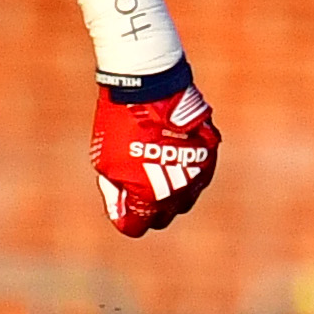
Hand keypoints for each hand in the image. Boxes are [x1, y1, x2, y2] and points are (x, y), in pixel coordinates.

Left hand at [93, 66, 217, 235]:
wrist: (149, 86)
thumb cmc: (121, 125)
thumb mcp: (105, 161)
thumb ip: (116, 189)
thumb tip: (125, 203)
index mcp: (150, 198)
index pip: (135, 227)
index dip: (123, 217)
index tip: (118, 201)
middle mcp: (179, 193)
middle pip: (162, 218)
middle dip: (148, 209)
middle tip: (135, 187)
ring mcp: (197, 175)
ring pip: (183, 199)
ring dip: (169, 193)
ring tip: (153, 171)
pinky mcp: (209, 156)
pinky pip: (197, 177)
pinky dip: (184, 174)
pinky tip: (170, 157)